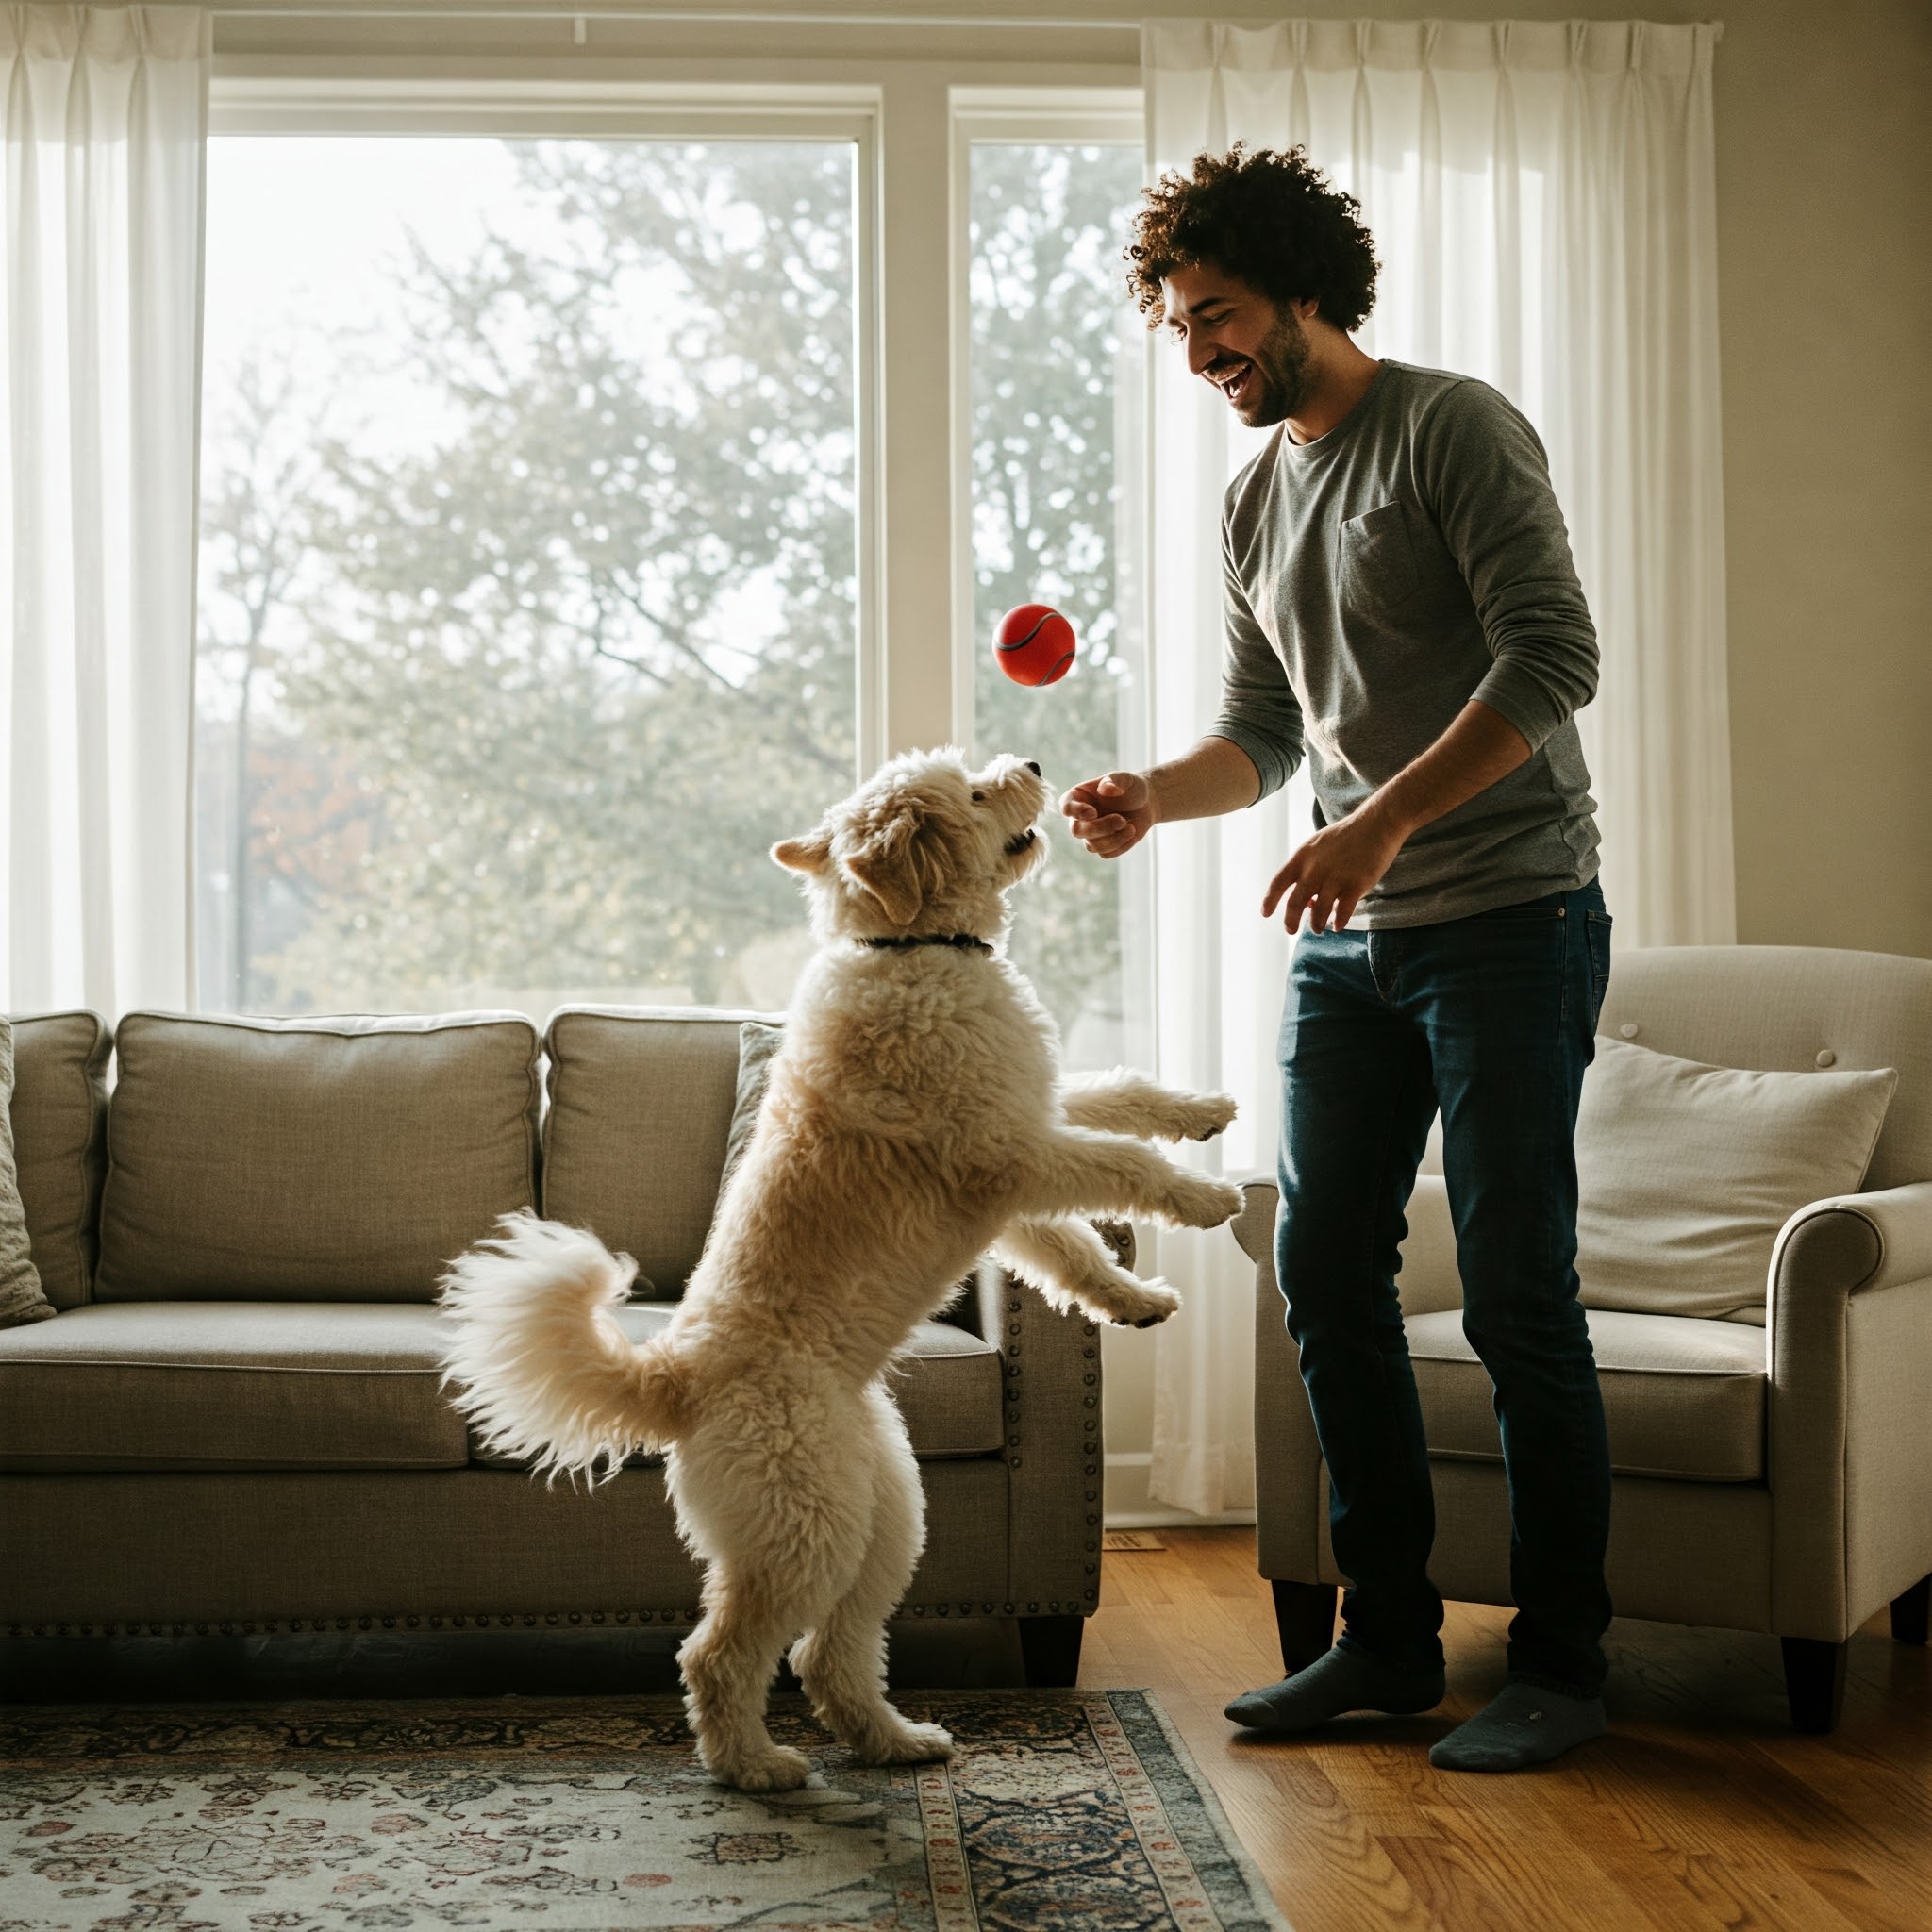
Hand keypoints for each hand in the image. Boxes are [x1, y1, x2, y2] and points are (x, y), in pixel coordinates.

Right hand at [1061, 770, 1156, 859]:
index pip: (1066, 806)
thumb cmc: (1132, 787)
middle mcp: (1079, 817)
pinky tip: (1132, 833)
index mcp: (1078, 796)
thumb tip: (1104, 789)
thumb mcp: (1125, 778)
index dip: (1075, 812)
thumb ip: (1114, 780)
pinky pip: (1105, 853)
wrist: (1147, 804)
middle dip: (1100, 828)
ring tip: (1131, 827)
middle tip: (1122, 820)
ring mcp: (1090, 833)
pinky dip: (1121, 845)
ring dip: (1114, 838)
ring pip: (1092, 846)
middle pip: (1077, 830)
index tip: (1093, 812)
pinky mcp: (1102, 846)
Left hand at [1261, 805, 1409, 931]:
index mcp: (1302, 857)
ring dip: (1316, 925)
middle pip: (1295, 903)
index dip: (1270, 900)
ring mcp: (1335, 878)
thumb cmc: (1345, 838)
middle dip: (1290, 922)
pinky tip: (1337, 925)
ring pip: (1319, 912)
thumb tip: (1306, 902)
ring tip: (1319, 928)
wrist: (1376, 824)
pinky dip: (1338, 922)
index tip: (1265, 914)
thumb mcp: (1317, 846)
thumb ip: (1307, 869)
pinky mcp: (1356, 885)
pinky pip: (1343, 912)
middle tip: (1291, 931)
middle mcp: (1315, 869)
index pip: (1278, 882)